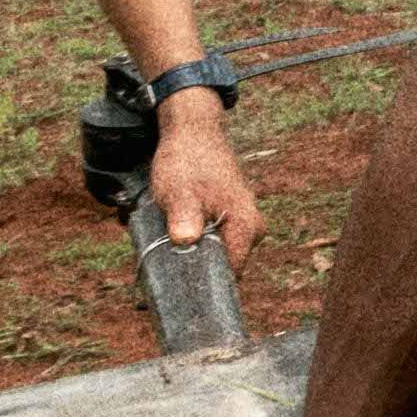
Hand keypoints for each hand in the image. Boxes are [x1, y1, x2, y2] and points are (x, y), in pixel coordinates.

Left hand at [146, 90, 262, 270]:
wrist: (192, 132)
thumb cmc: (187, 161)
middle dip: (193, 265)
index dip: (201, 283)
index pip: (228, 276)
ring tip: (169, 236)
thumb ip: (184, 216)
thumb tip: (185, 240)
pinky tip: (176, 229)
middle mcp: (251, 229)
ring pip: (215, 253)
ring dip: (191, 251)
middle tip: (165, 256)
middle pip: (221, 267)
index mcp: (246, 227)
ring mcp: (242, 223)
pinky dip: (194, 239)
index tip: (176, 284)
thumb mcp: (179, 191)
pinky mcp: (231, 218)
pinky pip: (213, 240)